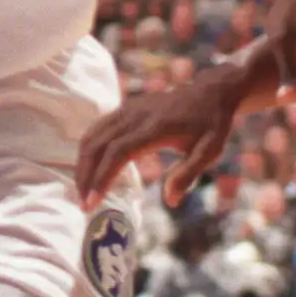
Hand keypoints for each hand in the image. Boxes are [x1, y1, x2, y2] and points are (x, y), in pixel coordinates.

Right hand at [77, 69, 244, 210]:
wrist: (210, 92)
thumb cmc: (212, 124)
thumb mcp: (210, 151)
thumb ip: (188, 174)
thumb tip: (170, 201)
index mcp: (155, 127)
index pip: (118, 152)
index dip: (102, 177)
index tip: (92, 201)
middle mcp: (135, 115)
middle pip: (97, 145)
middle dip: (86, 176)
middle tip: (84, 204)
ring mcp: (127, 109)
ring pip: (92, 136)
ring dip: (83, 164)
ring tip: (84, 191)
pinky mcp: (124, 108)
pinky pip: (97, 129)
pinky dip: (88, 150)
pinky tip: (90, 169)